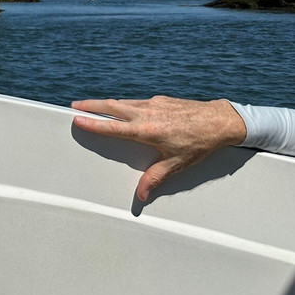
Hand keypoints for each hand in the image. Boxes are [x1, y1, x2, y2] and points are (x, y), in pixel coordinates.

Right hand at [71, 96, 246, 201]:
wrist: (219, 121)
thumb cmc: (199, 143)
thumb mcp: (177, 164)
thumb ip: (155, 178)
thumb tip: (140, 195)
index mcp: (147, 130)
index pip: (113, 126)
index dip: (93, 123)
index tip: (77, 118)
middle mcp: (146, 113)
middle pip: (111, 106)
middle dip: (91, 105)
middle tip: (75, 105)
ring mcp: (153, 104)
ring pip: (123, 102)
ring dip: (105, 102)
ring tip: (93, 104)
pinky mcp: (160, 99)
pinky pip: (137, 101)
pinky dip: (124, 103)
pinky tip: (124, 107)